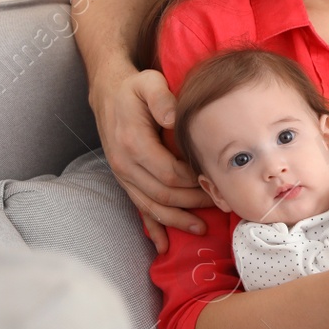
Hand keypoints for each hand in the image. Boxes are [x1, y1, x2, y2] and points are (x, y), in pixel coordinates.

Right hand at [90, 65, 210, 248]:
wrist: (108, 93)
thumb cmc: (134, 87)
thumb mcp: (148, 82)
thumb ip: (161, 98)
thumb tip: (174, 117)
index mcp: (133, 143)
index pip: (169, 173)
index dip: (193, 182)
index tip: (215, 182)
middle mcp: (125, 165)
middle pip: (163, 194)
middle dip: (193, 203)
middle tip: (220, 204)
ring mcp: (123, 176)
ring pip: (151, 207)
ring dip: (177, 220)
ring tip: (202, 228)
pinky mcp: (125, 180)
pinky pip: (138, 209)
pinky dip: (152, 229)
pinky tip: (163, 246)